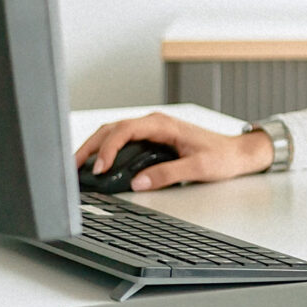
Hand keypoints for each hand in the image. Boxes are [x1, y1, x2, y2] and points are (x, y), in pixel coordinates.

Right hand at [73, 112, 271, 189]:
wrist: (236, 152)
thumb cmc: (221, 156)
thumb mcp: (197, 167)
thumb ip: (168, 174)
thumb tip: (138, 183)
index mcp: (163, 125)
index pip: (125, 130)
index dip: (107, 148)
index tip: (99, 167)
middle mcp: (154, 123)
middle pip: (112, 128)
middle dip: (89, 146)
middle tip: (70, 167)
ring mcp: (151, 129)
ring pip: (114, 132)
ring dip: (94, 147)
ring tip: (76, 166)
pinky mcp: (151, 138)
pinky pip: (122, 140)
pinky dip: (105, 150)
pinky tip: (97, 164)